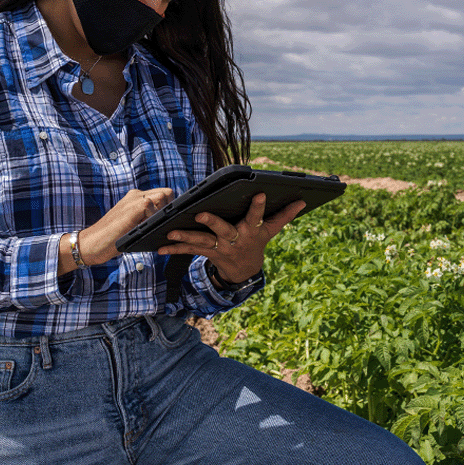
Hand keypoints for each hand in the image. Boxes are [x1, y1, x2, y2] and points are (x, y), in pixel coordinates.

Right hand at [58, 187, 173, 271]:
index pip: (162, 194)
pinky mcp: (132, 207)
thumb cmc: (112, 238)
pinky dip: (153, 217)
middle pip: (166, 193)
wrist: (91, 243)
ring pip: (163, 196)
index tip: (164, 221)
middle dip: (168, 208)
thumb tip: (165, 220)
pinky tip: (143, 227)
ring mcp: (133, 199)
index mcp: (136, 198)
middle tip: (158, 224)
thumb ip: (145, 218)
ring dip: (162, 212)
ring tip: (149, 226)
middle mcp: (136, 195)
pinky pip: (152, 204)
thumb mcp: (133, 225)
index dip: (167, 207)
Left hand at [158, 193, 305, 284]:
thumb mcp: (270, 231)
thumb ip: (284, 215)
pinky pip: (188, 250)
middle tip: (201, 214)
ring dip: (185, 237)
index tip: (259, 193)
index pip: (256, 217)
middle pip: (223, 229)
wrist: (244, 271)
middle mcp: (234, 239)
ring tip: (170, 232)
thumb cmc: (256, 242)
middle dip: (212, 222)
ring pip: (201, 241)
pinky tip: (160, 245)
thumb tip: (303, 199)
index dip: (258, 207)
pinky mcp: (206, 253)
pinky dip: (174, 248)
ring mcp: (219, 248)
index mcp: (251, 231)